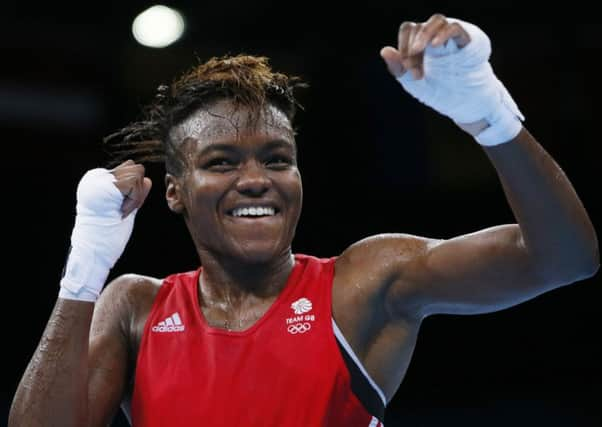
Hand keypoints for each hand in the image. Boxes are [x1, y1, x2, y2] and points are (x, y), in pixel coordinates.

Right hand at [59, 160, 151, 301]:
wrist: (94, 250)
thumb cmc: (108, 235)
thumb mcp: (124, 209)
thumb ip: (134, 193)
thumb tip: (148, 180)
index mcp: (97, 180)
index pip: (129, 170)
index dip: (134, 193)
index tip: (121, 211)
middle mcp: (96, 176)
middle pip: (135, 168)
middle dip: (137, 191)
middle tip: (122, 211)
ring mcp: (99, 179)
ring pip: (137, 174)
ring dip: (136, 197)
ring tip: (120, 212)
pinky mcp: (106, 185)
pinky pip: (135, 184)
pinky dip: (135, 200)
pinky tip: (121, 213)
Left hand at [379, 14, 523, 145]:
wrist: (462, 103)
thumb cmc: (438, 91)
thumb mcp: (413, 83)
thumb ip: (398, 68)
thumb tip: (384, 50)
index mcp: (422, 42)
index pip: (408, 31)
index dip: (403, 46)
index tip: (407, 69)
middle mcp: (436, 35)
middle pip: (418, 27)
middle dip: (412, 49)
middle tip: (414, 70)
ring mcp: (451, 36)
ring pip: (437, 20)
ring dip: (424, 35)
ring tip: (417, 51)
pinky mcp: (466, 41)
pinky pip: (454, 28)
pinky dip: (443, 34)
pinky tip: (434, 46)